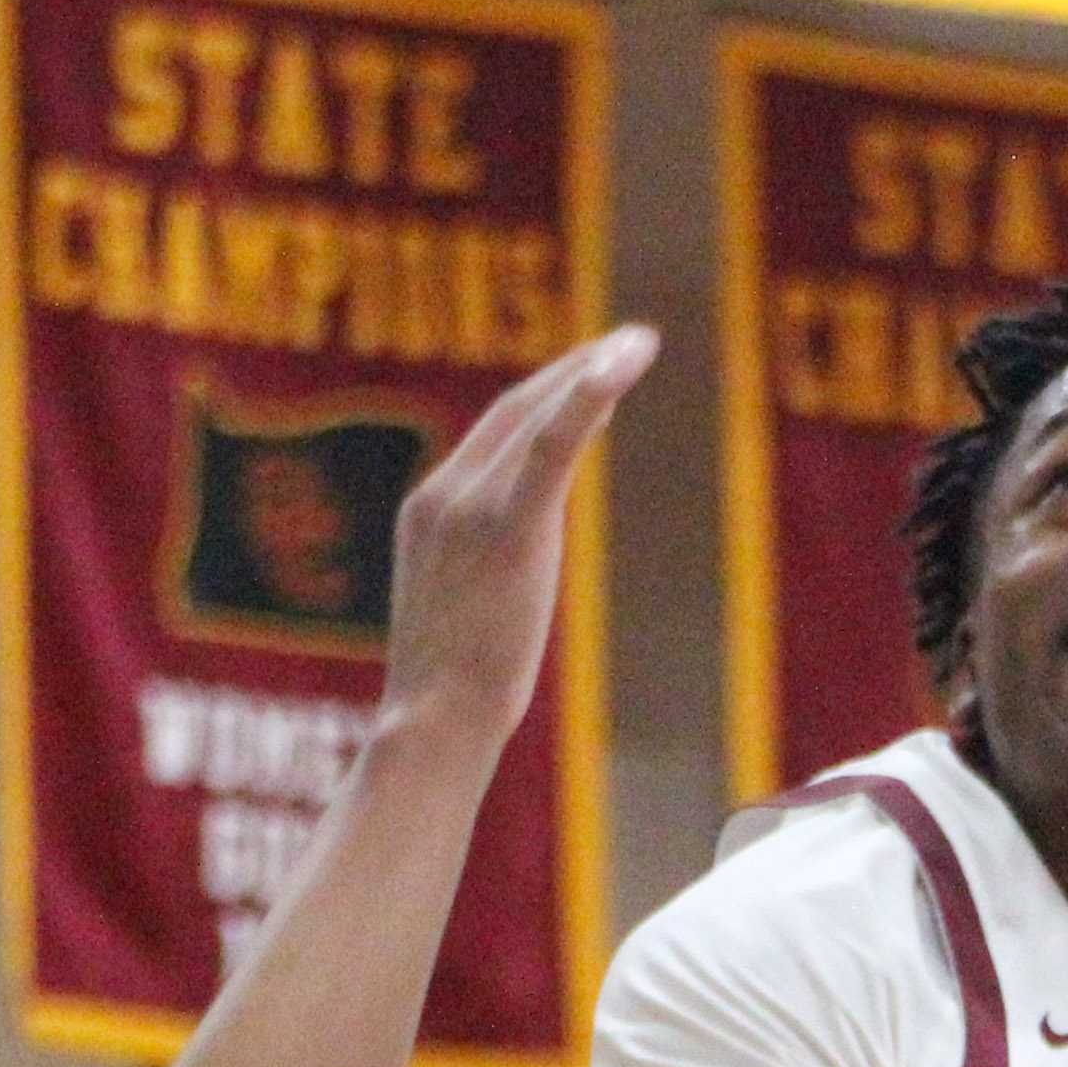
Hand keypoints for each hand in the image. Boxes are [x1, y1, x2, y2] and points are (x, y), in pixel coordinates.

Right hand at [374, 325, 657, 755]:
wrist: (435, 722)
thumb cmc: (452, 695)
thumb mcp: (463, 611)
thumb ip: (485, 567)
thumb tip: (521, 560)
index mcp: (427, 510)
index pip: (493, 432)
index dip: (546, 395)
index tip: (586, 374)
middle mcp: (442, 493)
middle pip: (517, 410)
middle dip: (573, 370)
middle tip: (627, 344)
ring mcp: (468, 505)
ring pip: (540, 419)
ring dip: (593, 372)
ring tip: (640, 344)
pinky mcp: (509, 525)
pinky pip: (555, 443)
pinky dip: (591, 393)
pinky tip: (628, 357)